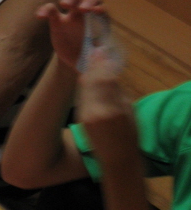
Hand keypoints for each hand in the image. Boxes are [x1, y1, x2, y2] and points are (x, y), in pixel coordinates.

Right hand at [37, 0, 105, 69]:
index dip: (99, 7)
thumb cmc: (93, 57)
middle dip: (85, 1)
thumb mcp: (101, 57)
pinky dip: (45, 10)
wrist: (78, 60)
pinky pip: (50, 10)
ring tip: (63, 4)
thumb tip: (103, 57)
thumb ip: (102, 55)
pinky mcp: (57, 20)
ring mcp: (71, 16)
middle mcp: (87, 16)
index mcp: (99, 22)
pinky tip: (40, 16)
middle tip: (81, 9)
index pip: (101, 8)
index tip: (96, 12)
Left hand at [76, 47, 138, 169]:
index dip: (101, 63)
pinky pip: (82, 96)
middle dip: (92, 65)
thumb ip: (118, 91)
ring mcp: (85, 115)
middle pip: (91, 80)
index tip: (100, 51)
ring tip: (89, 60)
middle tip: (93, 51)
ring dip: (87, 72)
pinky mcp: (79, 118)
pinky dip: (85, 84)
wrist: (117, 159)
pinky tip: (87, 77)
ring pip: (84, 87)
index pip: (105, 80)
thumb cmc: (130, 135)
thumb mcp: (130, 111)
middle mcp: (96, 111)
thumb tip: (110, 71)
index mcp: (113, 109)